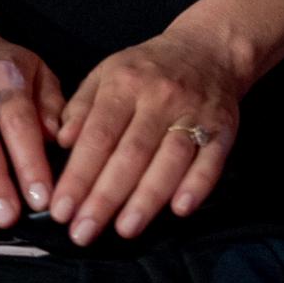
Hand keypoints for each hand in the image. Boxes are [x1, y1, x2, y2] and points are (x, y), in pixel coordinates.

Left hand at [50, 24, 244, 244]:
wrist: (210, 49)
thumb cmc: (148, 69)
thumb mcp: (107, 74)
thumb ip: (81, 107)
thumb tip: (61, 143)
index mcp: (125, 84)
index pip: (98, 136)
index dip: (78, 175)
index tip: (60, 210)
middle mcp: (160, 98)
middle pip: (131, 153)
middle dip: (105, 197)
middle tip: (84, 233)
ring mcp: (195, 113)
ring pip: (170, 159)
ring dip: (148, 198)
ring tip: (125, 229)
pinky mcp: (223, 128)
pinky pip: (211, 160)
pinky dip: (197, 185)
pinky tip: (180, 209)